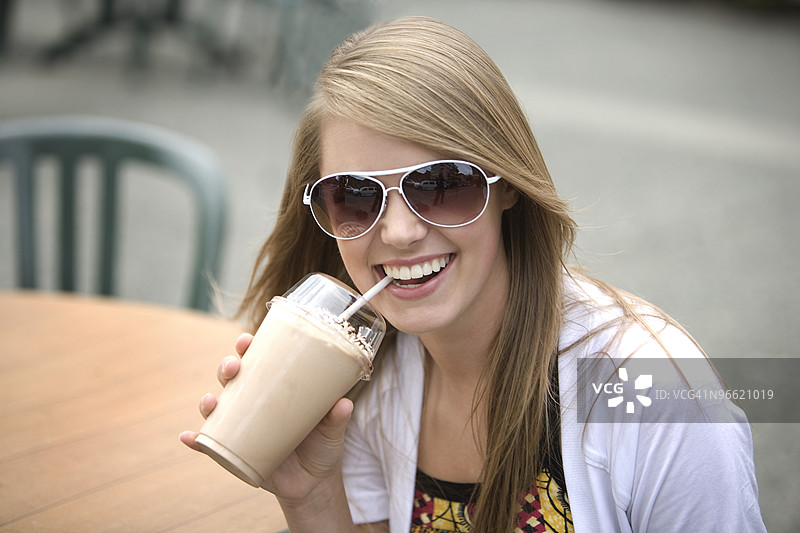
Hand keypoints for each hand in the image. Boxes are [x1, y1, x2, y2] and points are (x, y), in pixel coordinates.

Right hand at [178, 333, 353, 502]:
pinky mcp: (234, 452)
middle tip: (234, 367)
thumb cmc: (322, 445)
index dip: (247, 347)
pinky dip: (196, 441)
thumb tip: (344, 404)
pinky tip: (188, 438)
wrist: (314, 483)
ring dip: (208, 401)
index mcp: (275, 389)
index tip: (247, 340)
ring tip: (211, 401)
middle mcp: (254, 403)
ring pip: (218, 407)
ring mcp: (242, 427)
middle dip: (227, 368)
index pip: (258, 361)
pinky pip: (209, 445)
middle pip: (233, 379)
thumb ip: (337, 418)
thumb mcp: (332, 431)